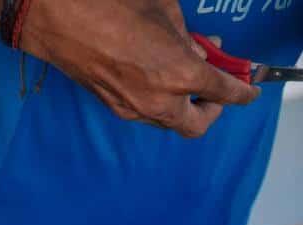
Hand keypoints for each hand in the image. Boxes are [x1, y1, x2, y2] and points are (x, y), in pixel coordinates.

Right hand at [20, 0, 258, 137]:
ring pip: (167, 121)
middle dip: (210, 112)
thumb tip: (199, 51)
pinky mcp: (112, 106)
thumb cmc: (115, 9)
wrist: (63, 22)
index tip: (248, 91)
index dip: (241, 92)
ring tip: (178, 82)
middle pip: (196, 126)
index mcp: (181, 75)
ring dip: (180, 107)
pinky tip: (151, 81)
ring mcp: (133, 108)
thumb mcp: (166, 15)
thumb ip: (187, 40)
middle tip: (211, 93)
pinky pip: (144, 113)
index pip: (224, 93)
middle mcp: (159, 101)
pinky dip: (156, 102)